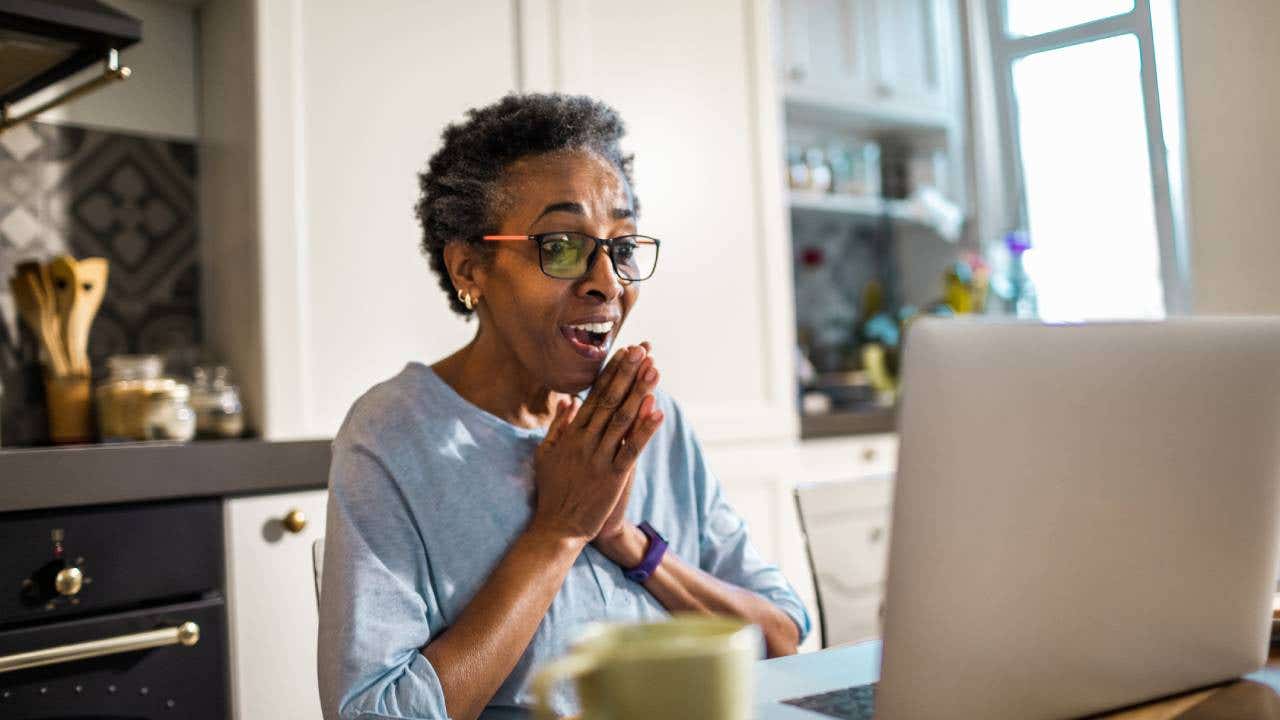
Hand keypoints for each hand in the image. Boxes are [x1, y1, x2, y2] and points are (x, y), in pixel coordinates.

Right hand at [530, 344, 663, 542]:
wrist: (557, 528)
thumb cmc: (552, 491)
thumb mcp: (546, 454)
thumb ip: (558, 427)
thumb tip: (567, 400)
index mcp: (572, 434)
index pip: (594, 396)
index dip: (611, 373)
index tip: (623, 352)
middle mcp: (585, 441)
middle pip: (610, 401)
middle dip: (627, 373)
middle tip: (642, 350)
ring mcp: (599, 458)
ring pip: (623, 420)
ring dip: (639, 392)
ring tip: (654, 370)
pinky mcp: (613, 477)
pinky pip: (632, 449)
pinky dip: (645, 430)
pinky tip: (658, 411)